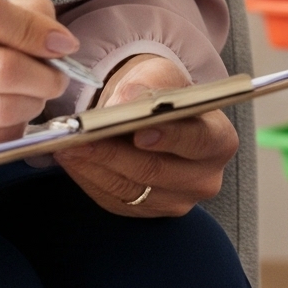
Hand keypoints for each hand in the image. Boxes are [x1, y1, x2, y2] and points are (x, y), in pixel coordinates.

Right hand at [0, 0, 74, 176]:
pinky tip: (3, 117)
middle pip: (2, 66)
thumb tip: (57, 37)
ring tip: (33, 96)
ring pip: (2, 108)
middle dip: (46, 75)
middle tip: (56, 77)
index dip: (34, 28)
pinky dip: (11, 127)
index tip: (61, 43)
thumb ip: (13, 14)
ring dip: (33, 103)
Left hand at [58, 54, 237, 218]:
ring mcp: (176, 201)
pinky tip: (72, 159)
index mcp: (220, 141)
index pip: (199, 141)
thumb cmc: (162, 92)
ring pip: (129, 189)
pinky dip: (89, 178)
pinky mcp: (146, 212)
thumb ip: (148, 85)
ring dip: (94, 166)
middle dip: (115, 152)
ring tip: (67, 145)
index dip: (170, 137)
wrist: (154, 116)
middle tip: (82, 137)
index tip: (139, 133)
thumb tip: (124, 103)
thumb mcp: (161, 75)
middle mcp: (204, 178)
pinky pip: (113, 200)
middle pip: (155, 170)